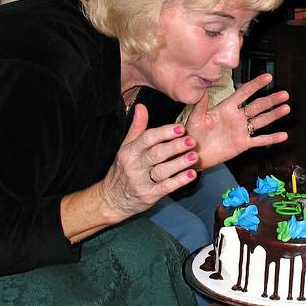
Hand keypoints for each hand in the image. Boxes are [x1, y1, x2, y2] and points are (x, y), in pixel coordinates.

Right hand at [98, 103, 198, 221]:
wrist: (111, 199)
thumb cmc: (123, 169)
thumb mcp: (126, 148)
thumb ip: (137, 128)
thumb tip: (141, 106)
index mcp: (129, 151)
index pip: (147, 139)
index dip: (164, 132)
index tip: (180, 128)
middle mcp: (134, 166)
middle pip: (156, 154)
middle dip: (175, 146)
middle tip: (192, 140)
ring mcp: (141, 182)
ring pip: (162, 171)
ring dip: (179, 163)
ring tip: (194, 156)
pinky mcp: (148, 196)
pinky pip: (165, 188)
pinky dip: (179, 181)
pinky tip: (191, 175)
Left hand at [184, 73, 290, 168]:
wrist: (192, 154)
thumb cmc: (192, 134)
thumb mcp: (196, 117)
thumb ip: (201, 103)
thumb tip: (202, 86)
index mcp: (226, 108)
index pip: (244, 93)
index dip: (256, 85)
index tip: (268, 77)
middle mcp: (236, 117)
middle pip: (257, 106)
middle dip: (271, 100)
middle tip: (284, 94)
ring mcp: (241, 131)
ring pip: (261, 121)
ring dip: (274, 115)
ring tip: (286, 108)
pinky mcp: (242, 144)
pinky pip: (259, 140)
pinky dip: (271, 138)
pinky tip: (283, 135)